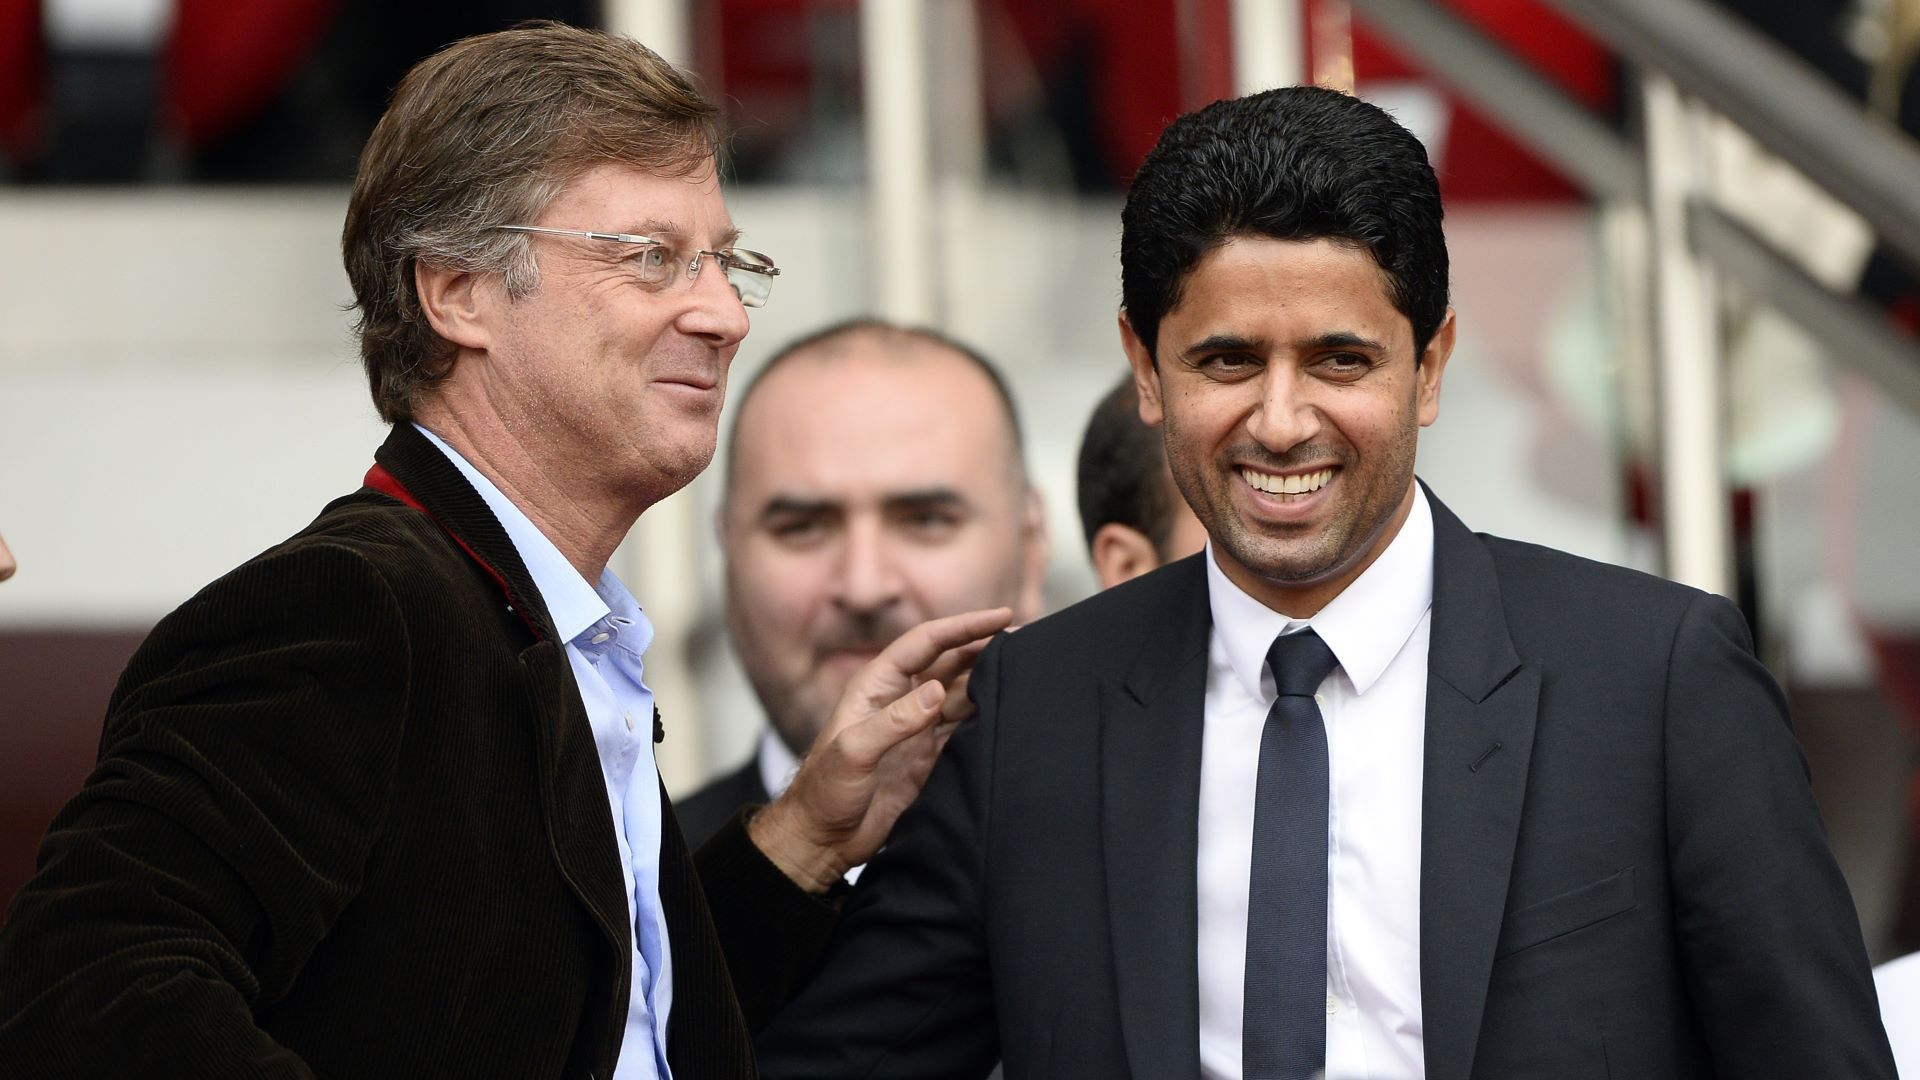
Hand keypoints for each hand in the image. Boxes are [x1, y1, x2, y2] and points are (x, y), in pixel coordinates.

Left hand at [748, 607, 1012, 892]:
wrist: (822, 840)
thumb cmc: (824, 792)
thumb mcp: (853, 752)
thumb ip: (895, 721)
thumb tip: (936, 691)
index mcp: (877, 686)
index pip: (926, 643)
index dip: (964, 627)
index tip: (1001, 617)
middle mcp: (899, 700)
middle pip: (949, 662)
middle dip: (984, 647)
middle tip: (1025, 639)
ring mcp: (916, 729)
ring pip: (960, 693)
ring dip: (989, 681)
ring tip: (1024, 671)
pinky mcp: (927, 758)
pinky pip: (963, 730)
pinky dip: (984, 719)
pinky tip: (1008, 712)